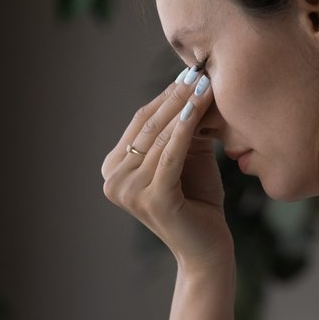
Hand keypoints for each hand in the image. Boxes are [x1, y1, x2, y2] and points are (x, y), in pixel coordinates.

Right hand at [101, 70, 232, 270]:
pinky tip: (200, 106)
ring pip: (160, 138)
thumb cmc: (198, 202)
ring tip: (205, 84)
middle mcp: (112, 181)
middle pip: (147, 127)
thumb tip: (190, 81)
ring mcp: (128, 192)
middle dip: (175, 97)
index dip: (165, 97)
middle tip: (198, 71)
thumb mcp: (185, 157)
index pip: (139, 123)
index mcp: (113, 171)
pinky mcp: (151, 199)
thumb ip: (181, 128)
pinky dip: (186, 128)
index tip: (189, 72)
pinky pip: (171, 155)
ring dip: (184, 107)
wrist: (206, 248)